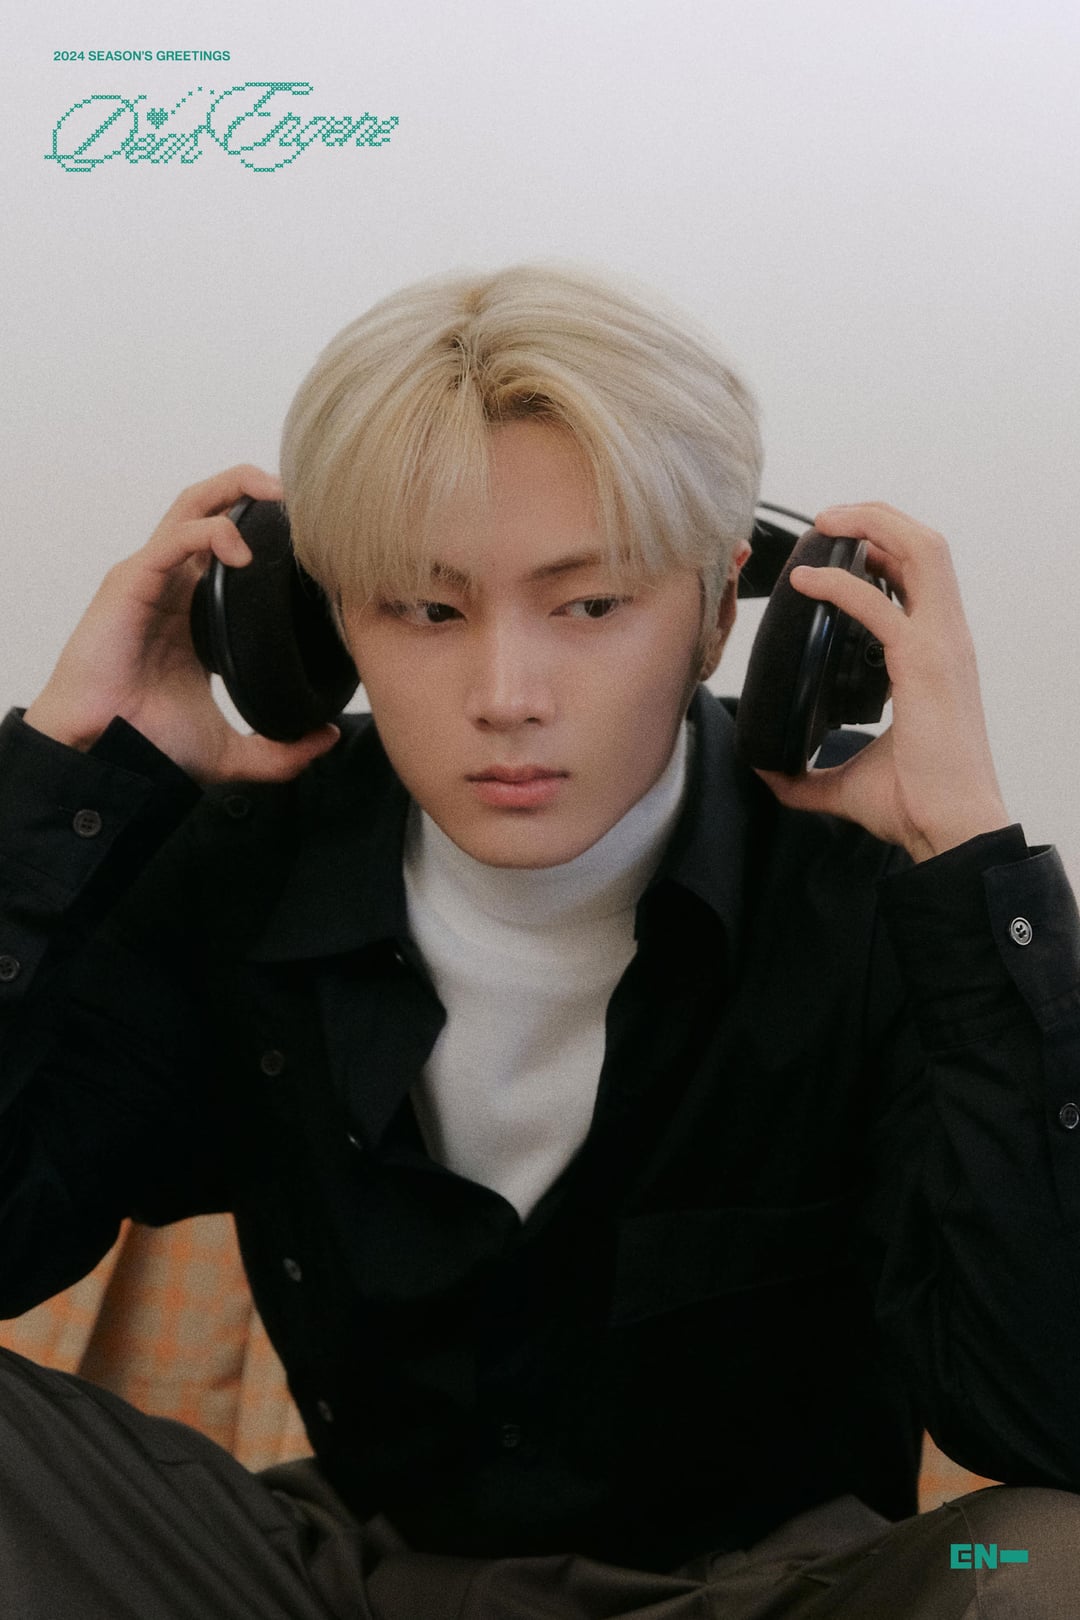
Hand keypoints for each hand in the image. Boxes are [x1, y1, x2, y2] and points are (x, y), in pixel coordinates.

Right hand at [23, 466, 340, 784]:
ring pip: (191, 508)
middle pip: (212, 508)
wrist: (105, 758)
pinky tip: (242, 550)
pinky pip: (172, 540)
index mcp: (197, 608)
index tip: (316, 535)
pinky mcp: (130, 583)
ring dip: (235, 490)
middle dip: (254, 487)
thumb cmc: (149, 743)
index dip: (271, 530)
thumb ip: (282, 749)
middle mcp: (174, 583)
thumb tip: (329, 737)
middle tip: (301, 496)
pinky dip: (210, 532)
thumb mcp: (233, 750)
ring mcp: (150, 578)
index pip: (233, 545)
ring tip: (279, 497)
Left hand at [753, 503, 1010, 862]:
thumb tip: (770, 776)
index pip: (921, 578)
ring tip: (826, 522)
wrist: (950, 830)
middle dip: (878, 517)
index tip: (839, 548)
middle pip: (926, 546)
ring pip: (922, 552)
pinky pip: (880, 605)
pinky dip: (839, 585)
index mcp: (939, 655)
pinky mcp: (925, 664)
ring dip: (872, 525)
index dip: (883, 550)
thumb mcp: (850, 781)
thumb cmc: (918, 804)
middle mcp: (947, 640)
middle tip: (827, 519)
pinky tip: (805, 583)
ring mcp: (942, 646)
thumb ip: (808, 776)